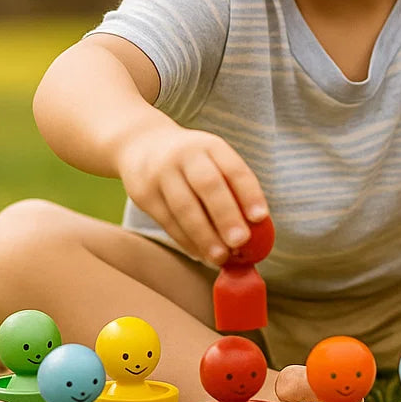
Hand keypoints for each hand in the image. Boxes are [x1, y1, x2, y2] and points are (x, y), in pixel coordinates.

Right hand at [116, 119, 267, 264]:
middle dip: (226, 216)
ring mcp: (161, 173)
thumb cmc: (192, 161)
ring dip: (204, 236)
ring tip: (220, 257)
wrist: (140, 144)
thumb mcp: (212, 159)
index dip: (248, 193)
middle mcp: (186, 155)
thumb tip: (258, 229)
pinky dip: (186, 241)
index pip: (233, 168)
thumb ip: (232, 187)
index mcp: (211, 146)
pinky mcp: (143, 194)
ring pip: (184, 207)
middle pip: (208, 185)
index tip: (260, 217)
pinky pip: (167, 221)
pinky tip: (200, 253)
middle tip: (241, 242)